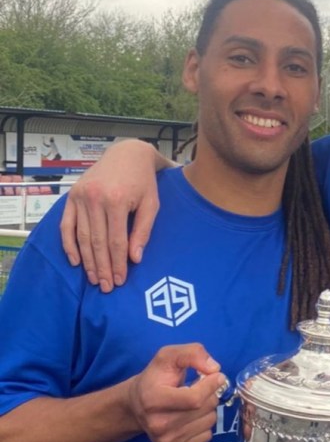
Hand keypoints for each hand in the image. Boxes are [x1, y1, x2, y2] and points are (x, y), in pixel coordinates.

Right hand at [60, 140, 163, 291]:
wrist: (127, 153)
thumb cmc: (143, 182)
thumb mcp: (151, 204)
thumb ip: (143, 231)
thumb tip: (134, 259)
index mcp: (115, 200)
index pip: (116, 241)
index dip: (117, 263)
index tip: (120, 281)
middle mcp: (94, 198)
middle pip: (97, 242)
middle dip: (102, 268)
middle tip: (106, 287)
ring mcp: (80, 197)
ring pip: (82, 237)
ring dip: (87, 261)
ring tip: (94, 279)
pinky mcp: (71, 195)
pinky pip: (66, 225)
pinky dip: (68, 244)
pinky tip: (75, 261)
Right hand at [127, 344, 226, 441]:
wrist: (136, 404)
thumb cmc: (155, 378)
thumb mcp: (169, 356)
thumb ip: (192, 353)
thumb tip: (215, 368)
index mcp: (153, 399)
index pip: (195, 399)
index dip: (211, 386)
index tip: (216, 376)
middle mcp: (157, 424)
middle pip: (204, 410)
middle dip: (210, 394)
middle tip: (198, 388)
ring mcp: (164, 440)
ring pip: (209, 423)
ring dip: (208, 409)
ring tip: (192, 403)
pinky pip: (206, 437)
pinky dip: (204, 425)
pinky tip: (190, 417)